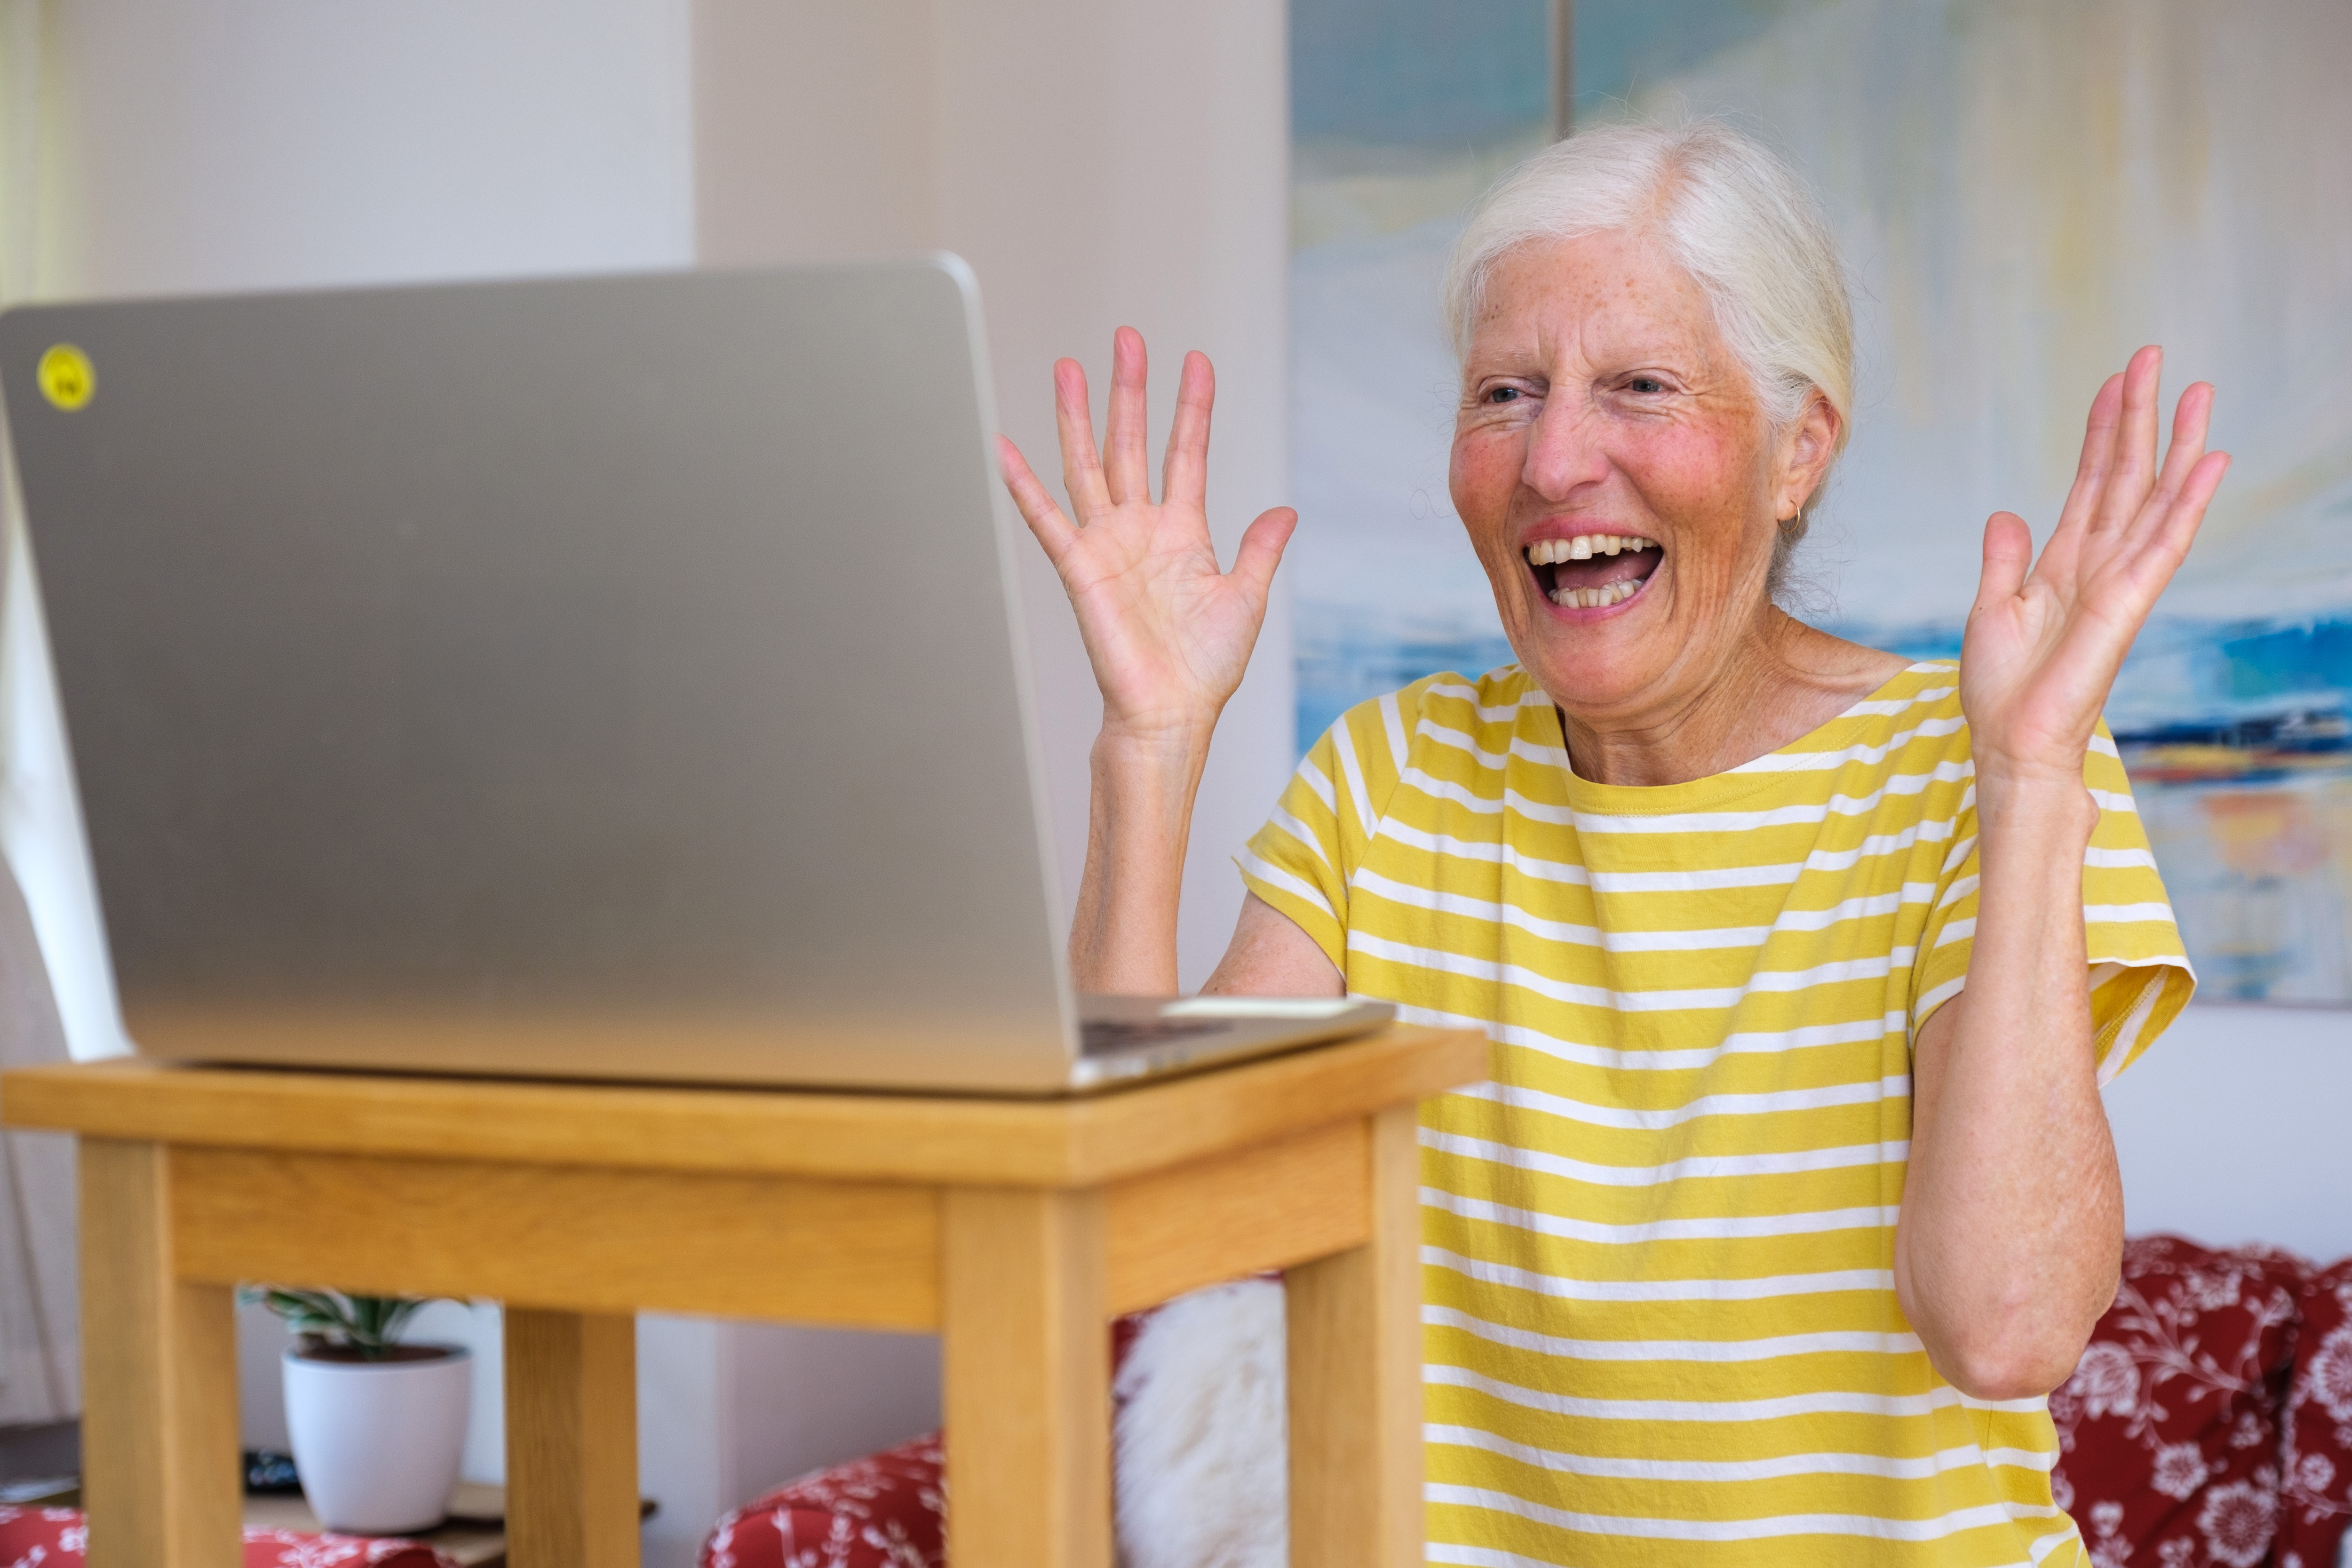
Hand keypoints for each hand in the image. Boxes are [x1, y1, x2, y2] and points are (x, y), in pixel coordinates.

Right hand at [999, 328, 1296, 749]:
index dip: (1191, 408)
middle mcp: (1140, 529)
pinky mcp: (1079, 568)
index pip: (1186, 453)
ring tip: (1069, 366)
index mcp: (1183, 533)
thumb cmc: (1203, 670)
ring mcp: (1106, 544)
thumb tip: (1285, 511)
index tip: (1196, 362)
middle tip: (1127, 338)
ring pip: (1088, 464)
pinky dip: (1023, 484)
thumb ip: (1260, 550)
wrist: (1169, 713)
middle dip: (1130, 390)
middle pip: (1131, 442)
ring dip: (1078, 415)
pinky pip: (1046, 518)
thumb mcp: (1245, 599)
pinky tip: (1005, 448)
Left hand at [1960, 346, 2229, 790]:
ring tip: (2198, 391)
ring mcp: (2118, 580)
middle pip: (2126, 475)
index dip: (2100, 432)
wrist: (2010, 743)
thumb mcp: (1989, 611)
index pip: (2090, 483)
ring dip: (2177, 444)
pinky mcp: (2127, 603)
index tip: (2112, 382)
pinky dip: (2187, 501)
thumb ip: (2004, 561)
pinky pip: (2163, 542)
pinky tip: (2208, 461)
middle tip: (2155, 358)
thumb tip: (2007, 514)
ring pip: (2155, 497)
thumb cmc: (2001, 690)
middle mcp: (2098, 563)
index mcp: (2063, 562)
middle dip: (2140, 417)